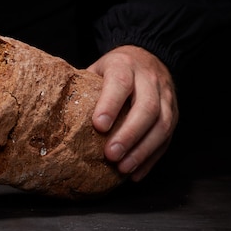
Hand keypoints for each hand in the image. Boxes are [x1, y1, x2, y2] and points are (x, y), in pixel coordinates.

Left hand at [86, 45, 178, 181]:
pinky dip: (151, 158)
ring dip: (142, 150)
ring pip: (163, 125)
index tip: (99, 126)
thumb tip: (56, 111)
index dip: (111, 105)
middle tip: (111, 155)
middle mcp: (150, 79)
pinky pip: (168, 139)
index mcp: (125, 65)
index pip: (120, 83)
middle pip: (147, 107)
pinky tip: (135, 173)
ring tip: (123, 168)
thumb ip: (84, 87)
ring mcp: (166, 97)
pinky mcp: (174, 113)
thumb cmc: (115, 69)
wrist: (147, 56)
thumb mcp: (97, 69)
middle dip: (129, 134)